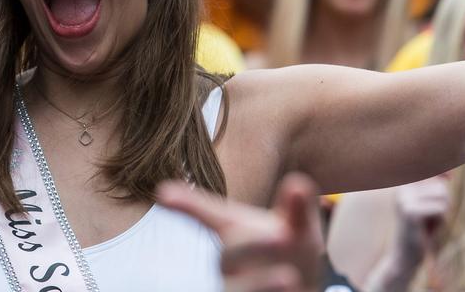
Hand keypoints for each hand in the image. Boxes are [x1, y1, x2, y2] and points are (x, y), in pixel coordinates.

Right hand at [159, 173, 322, 291]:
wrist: (301, 288)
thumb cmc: (292, 252)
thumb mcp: (299, 228)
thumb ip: (297, 208)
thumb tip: (298, 183)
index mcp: (236, 232)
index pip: (207, 215)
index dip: (187, 204)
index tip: (163, 193)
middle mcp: (230, 263)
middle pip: (228, 257)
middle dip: (252, 247)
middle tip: (282, 236)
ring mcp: (236, 287)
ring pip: (235, 289)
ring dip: (261, 283)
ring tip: (289, 277)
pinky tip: (291, 289)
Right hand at [390, 175, 450, 266]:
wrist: (405, 255)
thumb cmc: (421, 229)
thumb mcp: (427, 205)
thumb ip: (434, 187)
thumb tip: (450, 174)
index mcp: (403, 185)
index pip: (426, 169)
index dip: (441, 171)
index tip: (451, 177)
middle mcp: (401, 189)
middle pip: (440, 186)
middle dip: (444, 202)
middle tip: (432, 217)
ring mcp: (405, 200)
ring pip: (442, 196)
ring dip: (442, 211)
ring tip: (429, 222)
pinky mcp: (411, 213)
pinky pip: (441, 209)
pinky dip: (440, 220)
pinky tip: (428, 229)